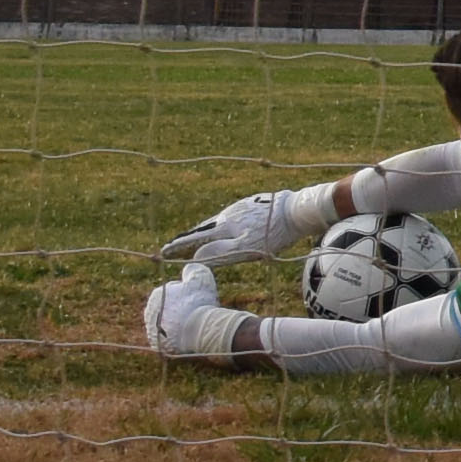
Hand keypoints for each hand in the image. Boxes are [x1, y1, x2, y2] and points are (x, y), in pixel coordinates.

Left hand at [148, 263, 238, 357]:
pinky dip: (174, 338)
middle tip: (194, 312)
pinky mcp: (156, 344)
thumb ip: (193, 270)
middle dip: (179, 310)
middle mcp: (149, 311)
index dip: (186, 295)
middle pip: (168, 309)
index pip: (172, 293)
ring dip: (176, 324)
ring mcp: (151, 329)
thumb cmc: (198, 301)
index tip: (196, 299)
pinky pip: (166, 339)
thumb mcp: (200, 277)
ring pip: (166, 324)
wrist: (197, 328)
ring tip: (191, 326)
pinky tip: (185, 337)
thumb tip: (188, 268)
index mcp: (157, 294)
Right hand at [160, 190, 316, 265]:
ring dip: (203, 229)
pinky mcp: (251, 204)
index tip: (164, 251)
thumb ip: (221, 253)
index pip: (196, 237)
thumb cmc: (273, 234)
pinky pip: (229, 215)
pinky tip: (224, 226)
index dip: (179, 245)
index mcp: (225, 226)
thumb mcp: (247, 249)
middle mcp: (228, 215)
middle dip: (187, 237)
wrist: (296, 210)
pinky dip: (219, 223)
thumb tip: (197, 257)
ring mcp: (239, 207)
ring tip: (195, 236)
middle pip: (203, 228)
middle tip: (173, 244)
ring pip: (216, 220)